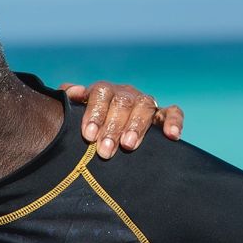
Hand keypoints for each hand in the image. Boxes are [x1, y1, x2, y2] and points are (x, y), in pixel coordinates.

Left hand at [58, 81, 184, 158]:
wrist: (105, 134)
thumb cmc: (88, 127)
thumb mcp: (73, 115)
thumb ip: (69, 103)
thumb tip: (72, 93)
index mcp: (103, 92)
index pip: (101, 94)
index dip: (95, 113)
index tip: (89, 135)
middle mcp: (125, 94)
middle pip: (122, 102)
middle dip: (113, 127)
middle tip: (104, 150)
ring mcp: (144, 104)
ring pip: (145, 106)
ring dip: (137, 125)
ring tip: (128, 145)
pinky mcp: (162, 115)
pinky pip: (173, 112)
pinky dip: (174, 121)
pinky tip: (172, 136)